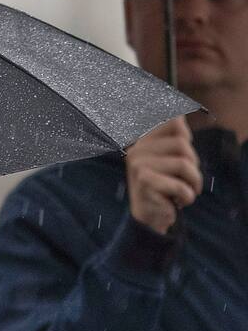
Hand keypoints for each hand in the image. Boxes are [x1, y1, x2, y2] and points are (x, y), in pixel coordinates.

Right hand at [125, 118, 202, 234]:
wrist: (148, 217)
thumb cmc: (164, 186)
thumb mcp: (169, 159)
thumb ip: (174, 137)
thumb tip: (180, 113)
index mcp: (143, 141)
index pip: (172, 120)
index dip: (185, 134)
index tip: (182, 152)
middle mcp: (137, 150)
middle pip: (182, 144)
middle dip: (193, 164)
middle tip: (184, 178)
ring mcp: (138, 165)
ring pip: (184, 164)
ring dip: (193, 182)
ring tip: (185, 190)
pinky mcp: (144, 182)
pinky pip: (181, 186)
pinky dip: (187, 196)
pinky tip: (179, 201)